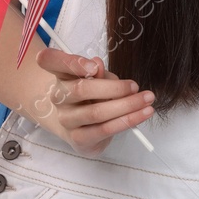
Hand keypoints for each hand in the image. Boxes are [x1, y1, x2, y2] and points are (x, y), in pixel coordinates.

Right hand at [34, 48, 153, 154]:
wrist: (81, 125)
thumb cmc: (92, 94)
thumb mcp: (97, 77)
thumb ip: (98, 72)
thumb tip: (97, 65)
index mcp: (61, 74)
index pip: (52, 61)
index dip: (70, 62)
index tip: (93, 65)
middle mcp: (58, 97)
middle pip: (82, 90)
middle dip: (114, 88)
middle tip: (135, 86)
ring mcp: (66, 119)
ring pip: (96, 112)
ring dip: (127, 106)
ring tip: (147, 100)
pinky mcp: (78, 138)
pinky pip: (104, 129)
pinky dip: (127, 121)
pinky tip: (142, 114)